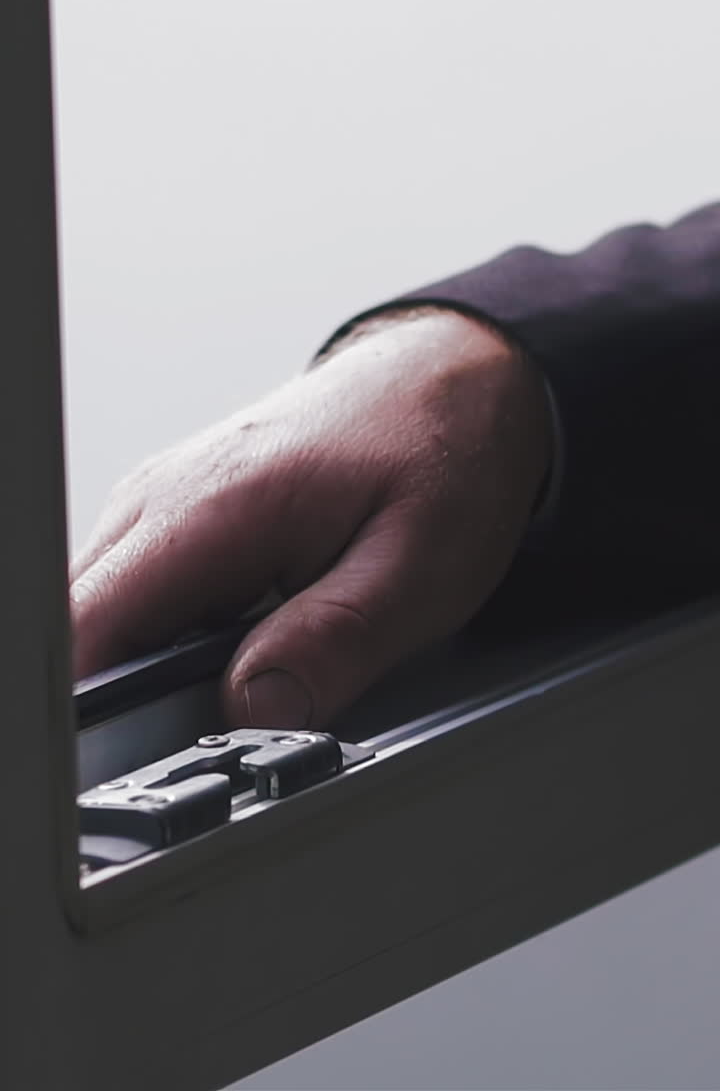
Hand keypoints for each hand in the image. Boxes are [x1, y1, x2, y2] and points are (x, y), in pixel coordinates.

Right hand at [70, 308, 551, 728]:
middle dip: (122, 701)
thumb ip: (332, 643)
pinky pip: (142, 593)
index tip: (134, 762)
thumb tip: (253, 711)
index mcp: (212, 506)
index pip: (85, 625)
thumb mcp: (419, 566)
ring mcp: (167, 500)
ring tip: (238, 683)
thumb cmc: (444, 451)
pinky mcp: (183, 513)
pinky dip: (173, 637)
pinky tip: (239, 645)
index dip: (89, 712)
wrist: (454, 379)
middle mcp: (167, 495)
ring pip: (108, 614)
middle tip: (210, 737)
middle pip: (83, 627)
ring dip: (150, 669)